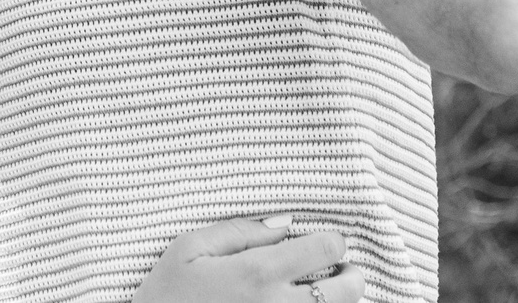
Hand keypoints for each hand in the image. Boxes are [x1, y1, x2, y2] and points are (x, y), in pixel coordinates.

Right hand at [131, 218, 367, 302]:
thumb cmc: (166, 295)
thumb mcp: (189, 248)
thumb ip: (239, 231)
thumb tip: (286, 223)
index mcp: (258, 272)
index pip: (326, 248)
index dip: (334, 240)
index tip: (326, 241)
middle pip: (348, 289)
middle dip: (351, 274)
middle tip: (340, 269)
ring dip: (340, 301)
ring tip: (326, 292)